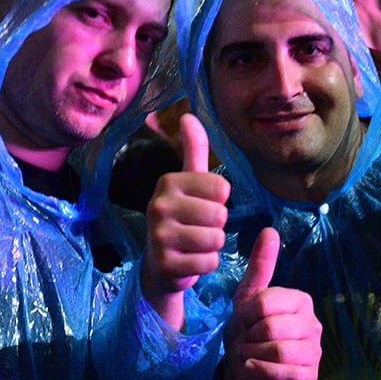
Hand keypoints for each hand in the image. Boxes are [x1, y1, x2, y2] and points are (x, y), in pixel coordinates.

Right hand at [143, 114, 230, 304]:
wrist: (159, 263)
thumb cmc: (182, 217)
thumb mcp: (188, 182)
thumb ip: (193, 149)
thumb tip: (189, 115)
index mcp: (168, 181)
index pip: (222, 188)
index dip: (219, 200)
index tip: (200, 205)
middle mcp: (158, 205)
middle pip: (220, 214)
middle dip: (217, 225)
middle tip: (197, 228)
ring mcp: (159, 236)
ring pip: (216, 239)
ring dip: (213, 246)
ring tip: (195, 244)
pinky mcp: (166, 263)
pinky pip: (209, 261)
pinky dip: (206, 264)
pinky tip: (190, 261)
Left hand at [221, 227, 321, 379]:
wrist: (242, 374)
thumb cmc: (247, 333)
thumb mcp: (247, 299)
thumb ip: (260, 266)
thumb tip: (269, 230)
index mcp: (300, 300)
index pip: (267, 302)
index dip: (246, 315)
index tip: (244, 321)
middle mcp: (313, 324)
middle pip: (272, 327)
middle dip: (249, 337)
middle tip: (246, 341)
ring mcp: (314, 353)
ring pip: (279, 351)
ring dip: (253, 355)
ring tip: (249, 355)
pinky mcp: (308, 378)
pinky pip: (284, 372)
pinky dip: (260, 371)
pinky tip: (252, 368)